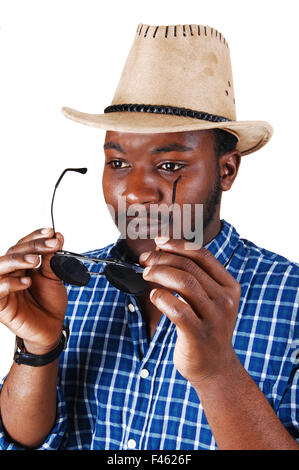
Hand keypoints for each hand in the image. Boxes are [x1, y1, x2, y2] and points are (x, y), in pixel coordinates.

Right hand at [0, 228, 67, 353]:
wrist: (51, 327)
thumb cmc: (49, 302)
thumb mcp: (54, 277)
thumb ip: (52, 259)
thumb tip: (57, 236)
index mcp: (22, 265)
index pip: (23, 245)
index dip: (35, 236)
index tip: (51, 232)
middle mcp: (10, 273)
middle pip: (13, 252)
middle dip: (32, 246)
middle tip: (50, 245)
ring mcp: (3, 288)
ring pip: (0, 267)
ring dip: (17, 260)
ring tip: (35, 261)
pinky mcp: (0, 304)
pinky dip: (10, 284)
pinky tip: (26, 282)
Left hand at [139, 237, 240, 387]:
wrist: (215, 368)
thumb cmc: (206, 328)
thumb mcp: (210, 300)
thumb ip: (195, 278)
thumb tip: (163, 251)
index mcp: (229, 286)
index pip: (203, 255)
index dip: (178, 245)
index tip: (159, 242)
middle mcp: (224, 300)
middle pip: (190, 266)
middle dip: (162, 258)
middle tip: (145, 260)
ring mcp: (214, 318)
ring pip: (185, 282)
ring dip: (160, 273)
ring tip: (146, 274)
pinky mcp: (199, 335)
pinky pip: (178, 309)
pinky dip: (161, 298)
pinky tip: (153, 296)